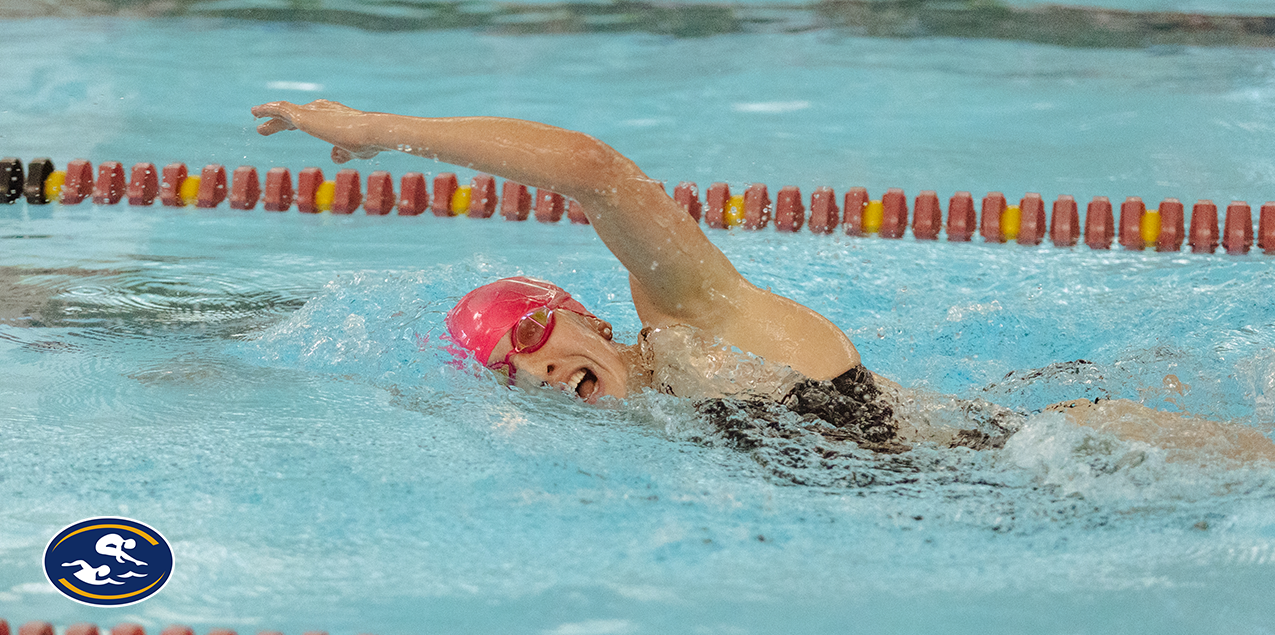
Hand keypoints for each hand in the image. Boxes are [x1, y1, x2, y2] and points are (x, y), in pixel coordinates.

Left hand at [251, 99, 381, 162]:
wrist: (370, 133)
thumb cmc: (368, 142)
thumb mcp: (354, 151)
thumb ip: (342, 152)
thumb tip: (334, 156)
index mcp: (333, 115)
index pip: (310, 117)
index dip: (296, 122)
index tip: (287, 126)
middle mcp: (322, 108)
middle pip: (294, 113)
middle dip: (279, 120)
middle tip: (264, 126)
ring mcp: (312, 110)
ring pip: (285, 111)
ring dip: (270, 115)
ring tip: (255, 116)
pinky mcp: (303, 116)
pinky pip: (280, 109)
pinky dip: (267, 110)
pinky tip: (256, 112)